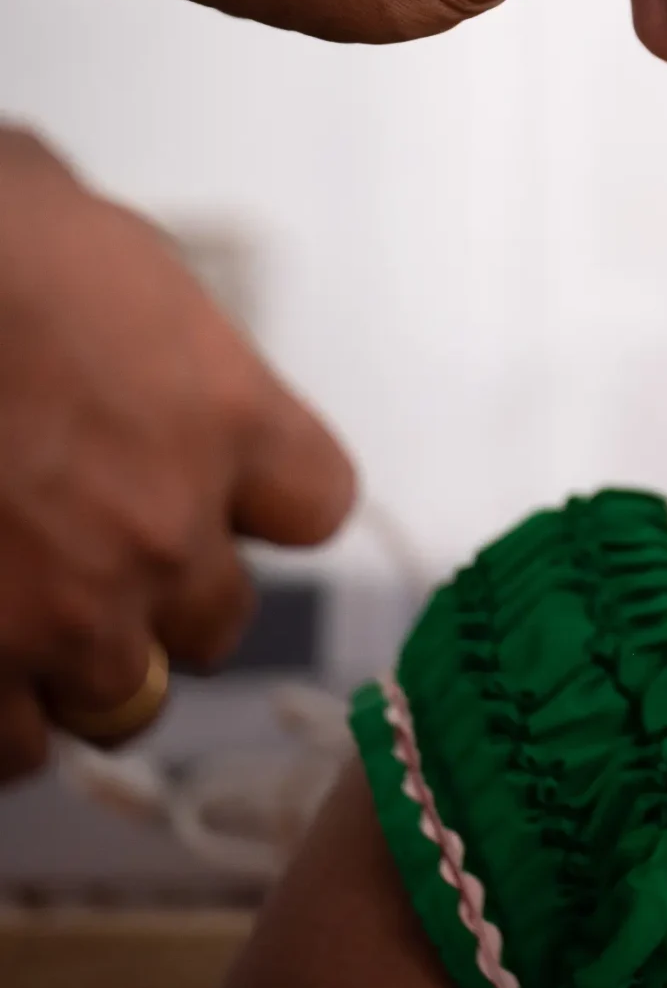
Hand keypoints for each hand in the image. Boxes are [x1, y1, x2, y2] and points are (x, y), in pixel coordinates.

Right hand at [0, 127, 355, 780]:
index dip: (259, 504)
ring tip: (29, 630)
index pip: (314, 502)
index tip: (222, 494)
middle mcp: (167, 531)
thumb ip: (137, 311)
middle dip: (164, 598)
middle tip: (99, 561)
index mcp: (225, 417)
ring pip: (122, 700)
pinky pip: (11, 748)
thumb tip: (115, 293)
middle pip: (220, 621)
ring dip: (83, 672)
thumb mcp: (90, 239)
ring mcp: (65, 614)